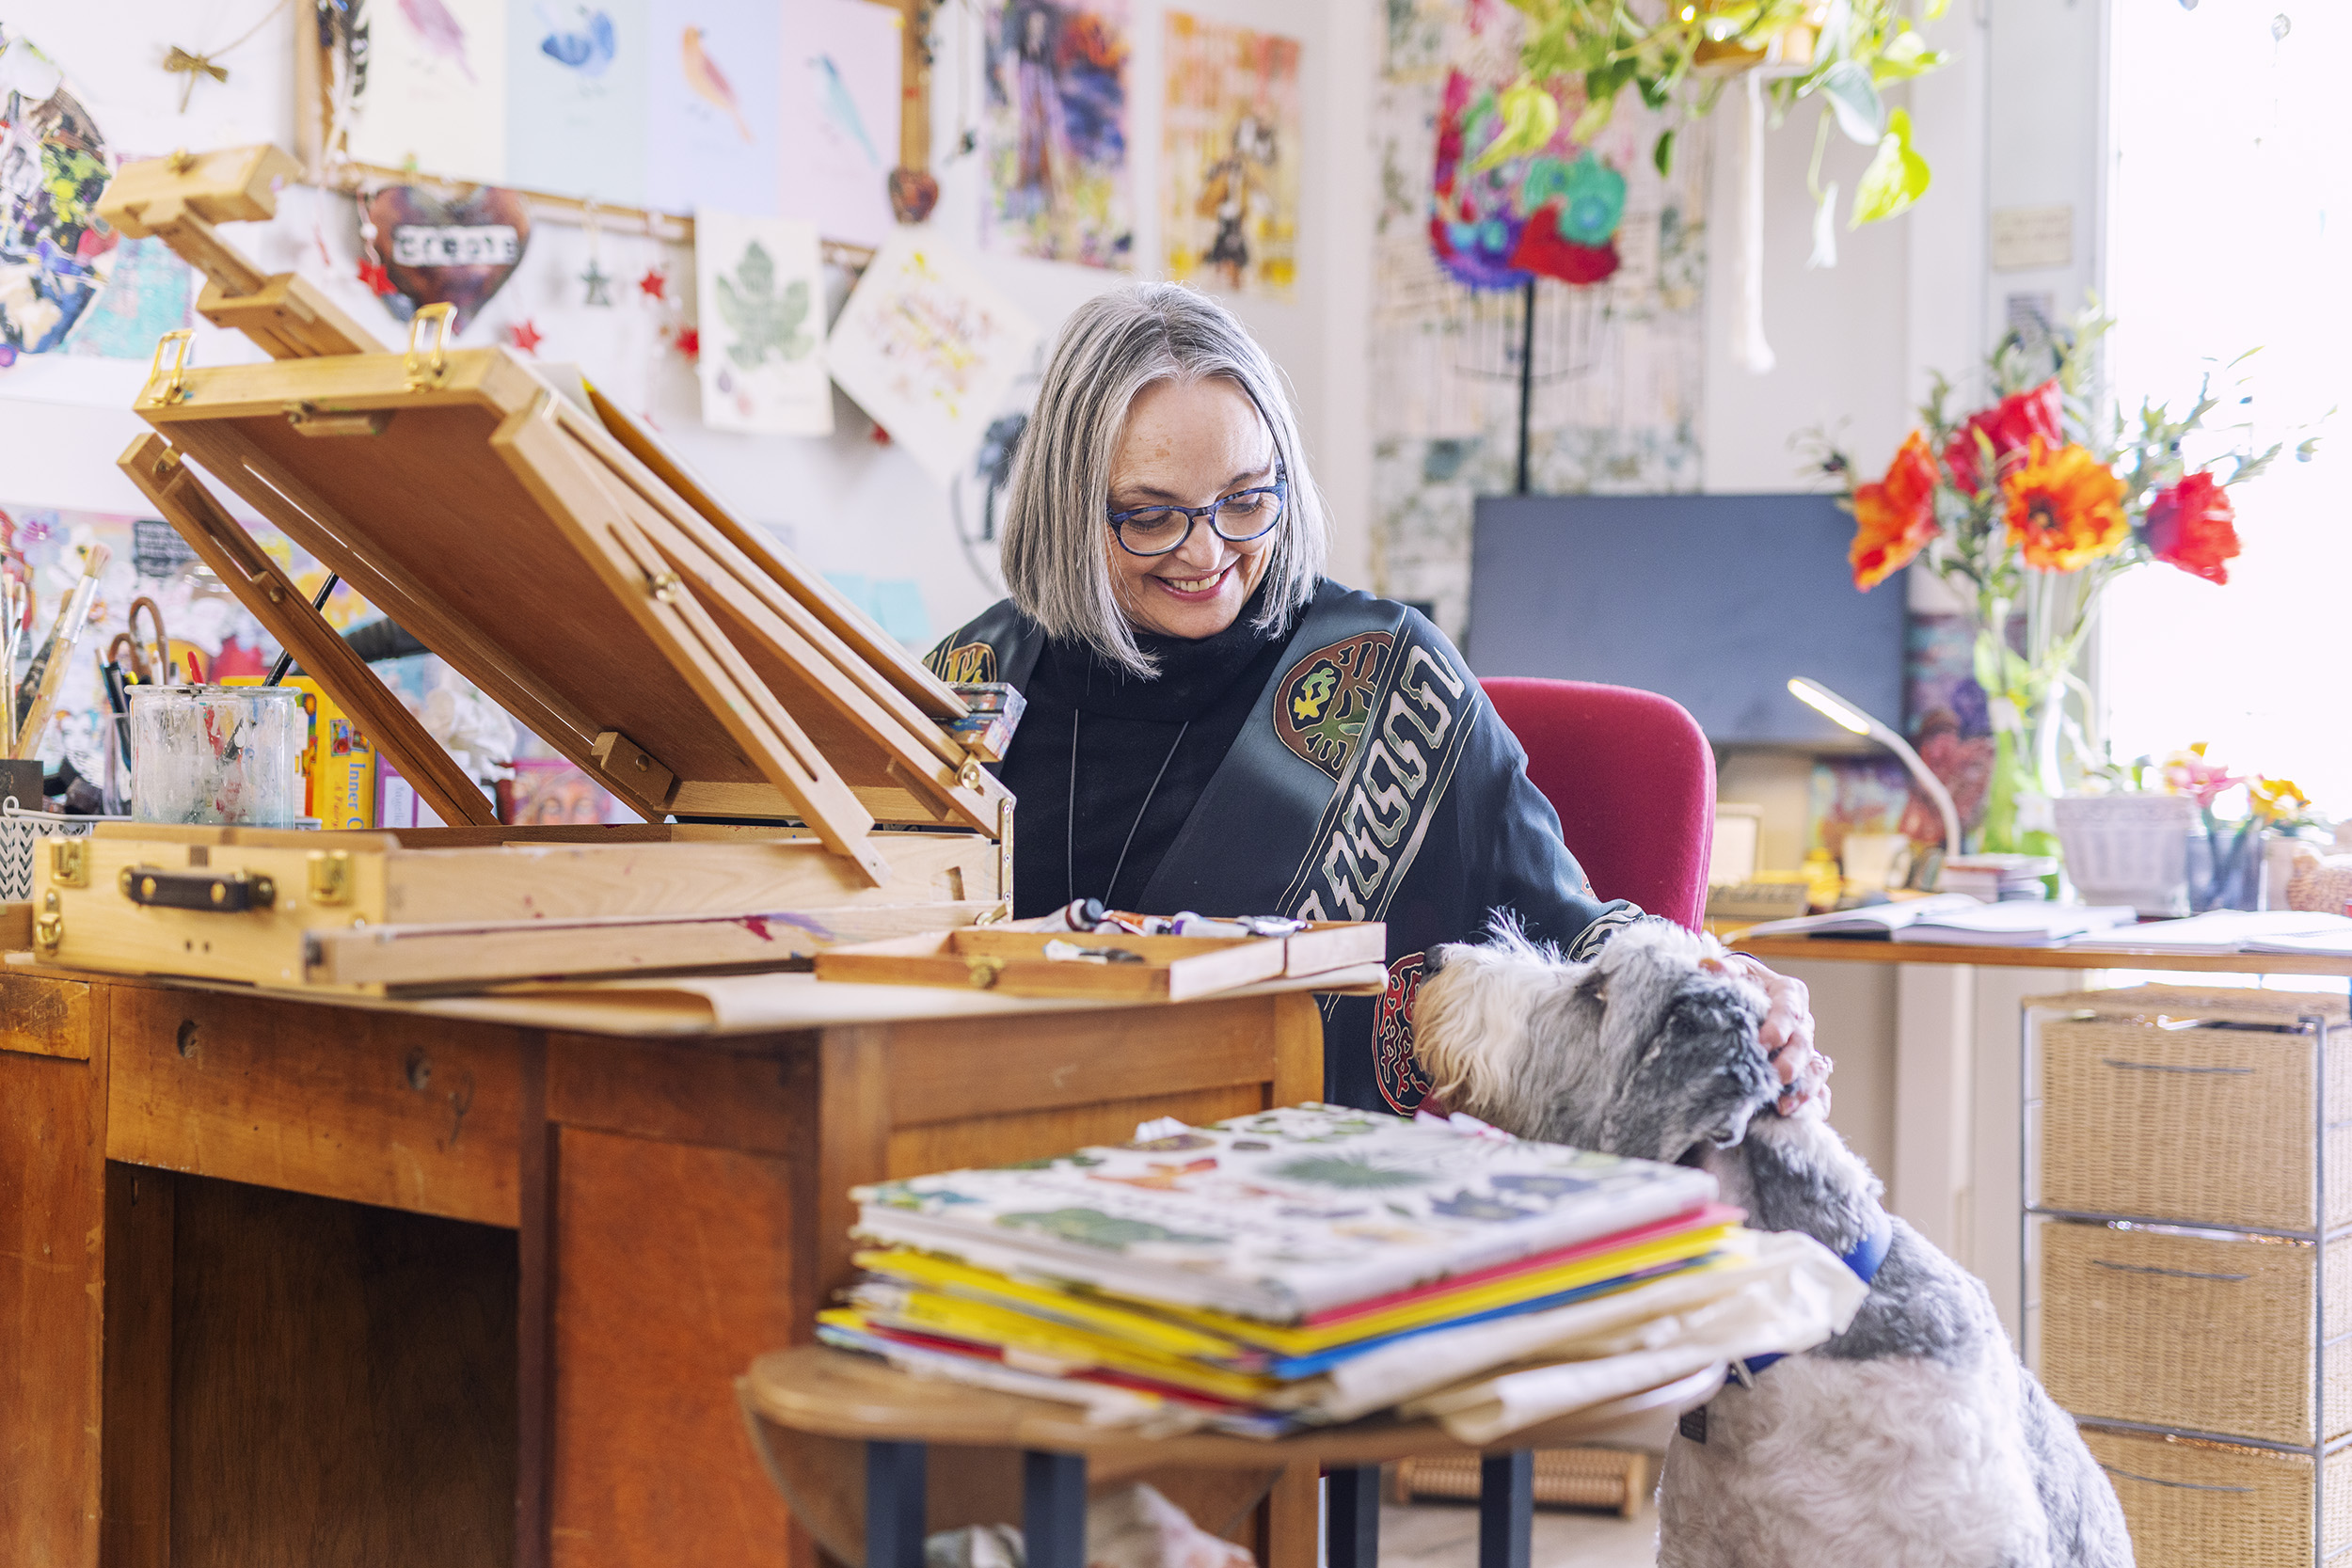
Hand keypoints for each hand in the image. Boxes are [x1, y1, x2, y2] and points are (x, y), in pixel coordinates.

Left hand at [1705, 952, 1830, 1117]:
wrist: (1747, 998)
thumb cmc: (1740, 983)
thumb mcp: (1733, 971)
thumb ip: (1724, 971)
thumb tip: (1710, 968)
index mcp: (1788, 994)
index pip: (1789, 1008)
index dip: (1779, 1026)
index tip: (1763, 1042)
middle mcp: (1802, 1023)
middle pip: (1803, 1043)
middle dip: (1792, 1062)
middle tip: (1778, 1076)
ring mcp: (1805, 1049)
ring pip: (1814, 1069)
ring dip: (1803, 1088)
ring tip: (1784, 1106)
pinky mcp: (1804, 1070)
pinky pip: (1818, 1089)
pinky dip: (1812, 1102)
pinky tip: (1795, 1115)